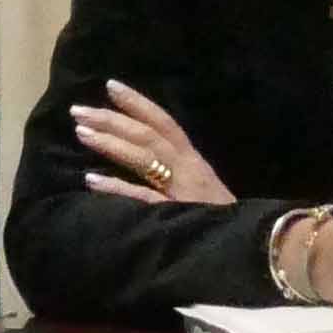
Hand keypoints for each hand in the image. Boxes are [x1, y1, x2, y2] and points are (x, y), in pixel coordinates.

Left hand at [70, 82, 232, 206]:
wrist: (254, 246)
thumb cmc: (222, 221)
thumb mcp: (200, 190)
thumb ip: (175, 174)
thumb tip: (141, 158)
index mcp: (193, 161)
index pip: (165, 123)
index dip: (138, 103)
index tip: (111, 86)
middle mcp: (188, 168)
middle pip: (148, 135)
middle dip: (113, 120)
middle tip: (78, 110)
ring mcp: (182, 190)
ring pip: (145, 158)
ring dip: (111, 143)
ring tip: (82, 132)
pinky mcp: (177, 214)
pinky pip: (142, 197)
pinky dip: (117, 187)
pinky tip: (92, 180)